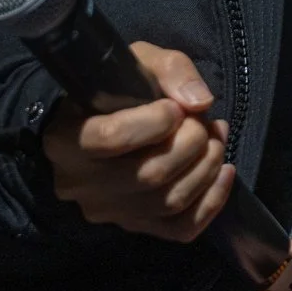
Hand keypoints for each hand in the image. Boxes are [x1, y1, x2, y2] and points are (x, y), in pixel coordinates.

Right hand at [40, 42, 234, 243]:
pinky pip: (181, 229)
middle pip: (149, 174)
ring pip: (168, 202)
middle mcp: (80, 183)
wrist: (98, 125)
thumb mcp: (137, 61)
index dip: (155, 122)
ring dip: (206, 168)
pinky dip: (212, 202)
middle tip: (205, 123)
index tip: (175, 107)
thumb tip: (199, 102)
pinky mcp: (134, 227)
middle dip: (192, 144)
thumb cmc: (115, 91)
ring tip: (216, 140)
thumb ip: (169, 70)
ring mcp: (107, 212)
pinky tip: (224, 173)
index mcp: (67, 139)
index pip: (112, 138)